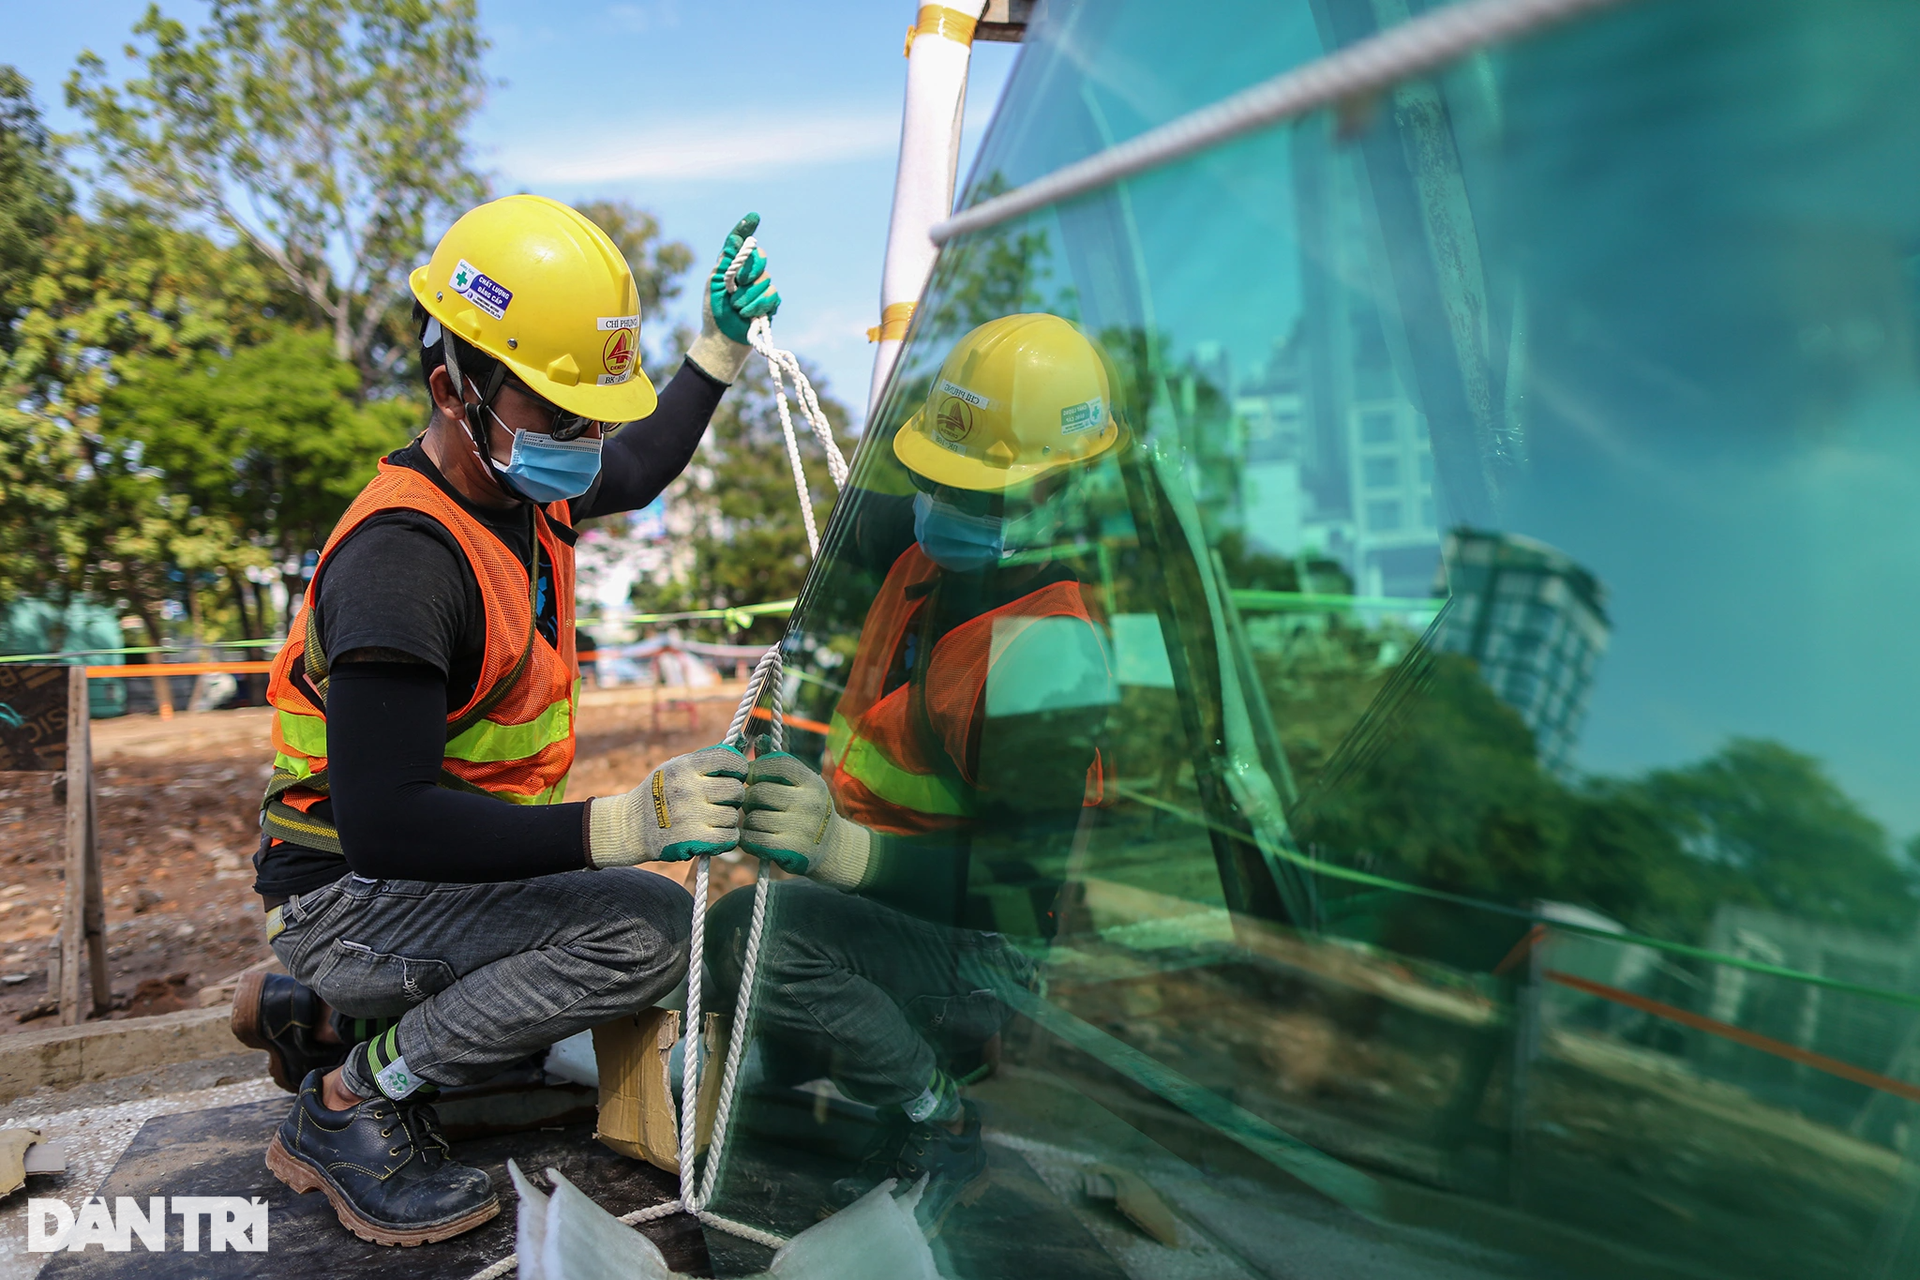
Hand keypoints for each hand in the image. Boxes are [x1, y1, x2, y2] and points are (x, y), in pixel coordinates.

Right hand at [588, 744, 745, 867]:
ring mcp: (690, 816)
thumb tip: (741, 746)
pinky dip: (727, 837)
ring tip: (713, 817)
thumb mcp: (674, 767)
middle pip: (735, 790)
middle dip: (734, 796)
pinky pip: (729, 837)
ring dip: (728, 818)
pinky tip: (716, 833)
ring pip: (733, 816)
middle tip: (723, 800)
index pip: (728, 759)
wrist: (630, 826)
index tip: (736, 775)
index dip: (739, 768)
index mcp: (684, 767)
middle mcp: (687, 789)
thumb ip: (705, 761)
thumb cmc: (659, 793)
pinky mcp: (692, 840)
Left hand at [707, 212, 780, 342]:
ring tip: (736, 307)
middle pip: (759, 257)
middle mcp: (748, 272)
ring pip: (765, 279)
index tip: (754, 216)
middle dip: (749, 269)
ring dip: (748, 295)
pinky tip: (747, 314)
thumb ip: (726, 260)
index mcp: (732, 264)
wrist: (722, 338)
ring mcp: (761, 287)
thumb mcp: (714, 282)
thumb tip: (736, 239)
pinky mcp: (770, 303)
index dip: (747, 228)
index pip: (741, 242)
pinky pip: (772, 295)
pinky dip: (758, 304)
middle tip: (737, 283)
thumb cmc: (714, 310)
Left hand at [739, 752, 871, 888]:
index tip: (753, 778)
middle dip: (749, 798)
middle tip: (753, 804)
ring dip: (749, 821)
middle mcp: (810, 803)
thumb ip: (779, 764)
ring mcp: (802, 828)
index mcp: (812, 782)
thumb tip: (760, 739)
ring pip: (753, 818)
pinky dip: (748, 839)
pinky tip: (755, 837)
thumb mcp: (802, 784)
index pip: (777, 764)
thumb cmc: (808, 809)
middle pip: (759, 792)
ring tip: (759, 822)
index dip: (757, 768)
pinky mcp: (791, 851)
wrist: (833, 847)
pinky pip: (753, 839)